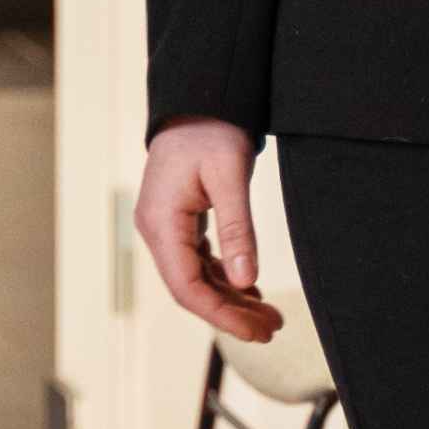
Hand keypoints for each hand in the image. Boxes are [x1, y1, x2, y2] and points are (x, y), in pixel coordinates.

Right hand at [133, 121, 282, 344]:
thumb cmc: (211, 130)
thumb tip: (246, 282)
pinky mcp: (178, 220)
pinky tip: (250, 290)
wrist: (197, 97)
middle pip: (191, 288)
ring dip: (230, 299)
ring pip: (196, 277)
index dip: (220, 315)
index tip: (255, 331)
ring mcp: (165, 226)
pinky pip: (198, 260)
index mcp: (161, 222)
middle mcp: (156, 229)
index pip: (186, 287)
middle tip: (272, 328)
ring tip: (269, 315)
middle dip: (230, 313)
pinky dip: (224, 278)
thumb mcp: (229, 177)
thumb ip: (238, 229)